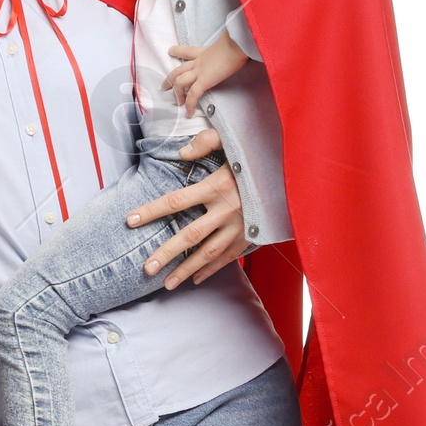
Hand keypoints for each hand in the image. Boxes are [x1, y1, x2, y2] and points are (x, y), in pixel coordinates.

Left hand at [125, 129, 250, 287]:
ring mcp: (240, 226)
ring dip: (186, 270)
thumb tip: (182, 153)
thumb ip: (206, 142)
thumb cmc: (259, 156)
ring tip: (167, 284)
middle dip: (166, 254)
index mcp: (217, 186)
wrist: (295, 175)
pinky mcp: (252, 236)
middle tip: (147, 268)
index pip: (176, 201)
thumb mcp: (233, 141)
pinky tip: (195, 279)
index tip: (130, 220)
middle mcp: (226, 210)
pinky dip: (212, 269)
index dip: (151, 211)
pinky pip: (229, 257)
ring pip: (208, 253)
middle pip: (189, 235)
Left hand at [162, 29, 247, 115]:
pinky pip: (193, 95)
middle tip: (164, 86)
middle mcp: (199, 62)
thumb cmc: (237, 42)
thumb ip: (229, 47)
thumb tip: (239, 47)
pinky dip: (190, 105)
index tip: (170, 51)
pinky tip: (189, 113)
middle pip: (179, 70)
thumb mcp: (230, 43)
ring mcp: (199, 71)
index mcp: (204, 52)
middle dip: (170, 78)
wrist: (237, 43)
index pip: (188, 51)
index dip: (178, 51)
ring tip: (178, 103)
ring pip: (180, 82)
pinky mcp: (204, 81)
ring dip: (177, 94)